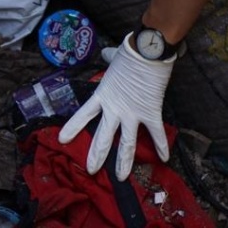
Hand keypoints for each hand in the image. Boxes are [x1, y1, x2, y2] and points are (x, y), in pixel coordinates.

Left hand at [58, 34, 175, 179]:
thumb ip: (109, 58)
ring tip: (121, 176)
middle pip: (102, 137)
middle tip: (91, 170)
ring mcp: (132, 113)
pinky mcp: (150, 112)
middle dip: (96, 155)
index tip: (62, 140)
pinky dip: (161, 145)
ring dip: (124, 161)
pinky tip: (164, 158)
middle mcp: (115, 109)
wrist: (148, 51)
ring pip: (126, 143)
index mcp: (103, 95)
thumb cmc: (130, 52)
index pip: (84, 114)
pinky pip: (156, 132)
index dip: (74, 126)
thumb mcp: (115, 58)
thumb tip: (106, 53)